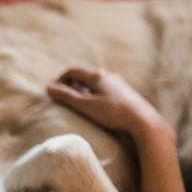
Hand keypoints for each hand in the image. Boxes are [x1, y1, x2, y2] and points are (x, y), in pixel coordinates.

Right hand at [47, 67, 169, 142]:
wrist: (142, 120)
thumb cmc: (113, 112)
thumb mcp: (86, 105)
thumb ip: (67, 97)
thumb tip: (48, 88)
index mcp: (96, 75)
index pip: (72, 71)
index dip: (60, 80)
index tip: (52, 92)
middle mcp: (107, 75)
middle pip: (83, 74)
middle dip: (70, 84)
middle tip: (61, 97)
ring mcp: (117, 83)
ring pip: (94, 81)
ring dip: (81, 89)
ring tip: (75, 102)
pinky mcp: (123, 93)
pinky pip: (102, 88)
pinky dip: (92, 93)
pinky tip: (93, 106)